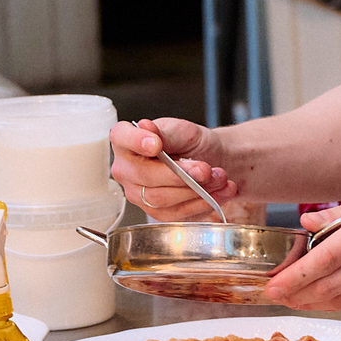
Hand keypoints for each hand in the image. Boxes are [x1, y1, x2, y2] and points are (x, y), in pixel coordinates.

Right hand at [110, 117, 237, 221]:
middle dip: (182, 174)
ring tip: (219, 177)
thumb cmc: (191, 144)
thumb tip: (146, 127)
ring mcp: (139, 195)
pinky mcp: (157, 213)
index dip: (136, 141)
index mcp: (126, 141)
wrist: (210, 161)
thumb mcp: (183, 131)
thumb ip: (166, 133)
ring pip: (162, 199)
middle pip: (146, 177)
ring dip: (196, 190)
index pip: (122, 138)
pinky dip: (203, 203)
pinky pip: (177, 213)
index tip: (156, 145)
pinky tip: (219, 191)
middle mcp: (126, 170)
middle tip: (206, 169)